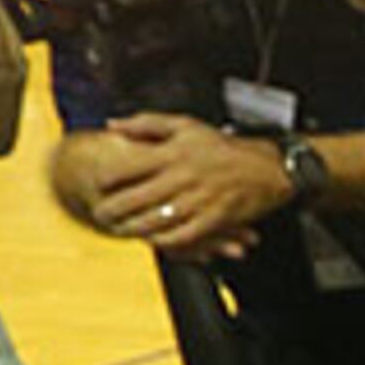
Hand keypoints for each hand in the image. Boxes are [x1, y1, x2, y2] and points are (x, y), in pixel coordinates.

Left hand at [89, 113, 287, 258]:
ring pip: (156, 219)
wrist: (267, 167)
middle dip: (112, 209)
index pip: (128, 166)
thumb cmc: (223, 146)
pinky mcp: (214, 219)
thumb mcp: (185, 125)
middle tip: (100, 214)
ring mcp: (199, 200)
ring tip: (120, 230)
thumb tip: (113, 125)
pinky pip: (183, 235)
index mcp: (173, 152)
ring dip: (133, 228)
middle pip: (136, 197)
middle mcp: (183, 176)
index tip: (97, 183)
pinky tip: (153, 240)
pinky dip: (165, 241)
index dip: (106, 178)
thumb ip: (146, 124)